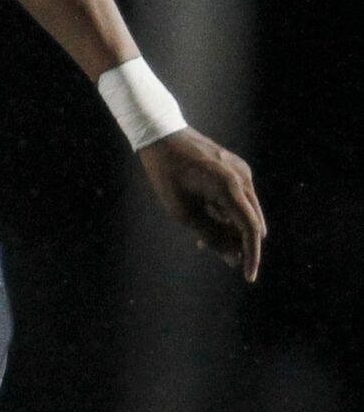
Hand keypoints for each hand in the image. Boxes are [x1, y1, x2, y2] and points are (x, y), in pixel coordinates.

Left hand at [138, 128, 264, 281]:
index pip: (250, 229)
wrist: (161, 134)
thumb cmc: (167, 174)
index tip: (248, 277)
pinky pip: (238, 198)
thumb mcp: (183, 211)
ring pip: (244, 211)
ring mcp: (241, 171)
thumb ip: (210, 235)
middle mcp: (243, 178)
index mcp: (231, 187)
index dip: (251, 255)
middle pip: (251, 222)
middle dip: (237, 243)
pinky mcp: (235, 168)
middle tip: (211, 252)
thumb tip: (232, 258)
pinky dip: (226, 214)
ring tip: (201, 239)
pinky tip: (205, 220)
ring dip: (229, 229)